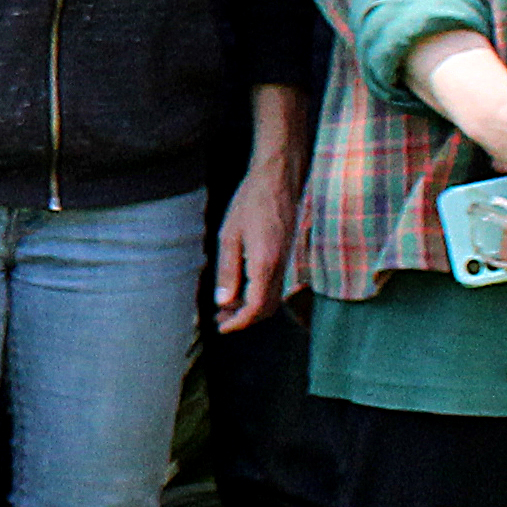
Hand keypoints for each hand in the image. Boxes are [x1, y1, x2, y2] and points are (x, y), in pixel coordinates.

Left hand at [210, 155, 298, 332]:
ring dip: (251, 308)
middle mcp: (280, 266)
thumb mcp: (229, 235)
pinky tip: (240, 290)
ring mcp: (286, 262)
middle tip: (219, 319)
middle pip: (267, 308)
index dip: (240, 322)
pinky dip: (258, 295)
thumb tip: (223, 302)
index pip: (256, 306)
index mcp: (265, 262)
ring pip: (273, 299)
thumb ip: (227, 271)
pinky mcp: (286, 256)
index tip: (222, 327)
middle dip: (244, 319)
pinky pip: (275, 285)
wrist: (278, 180)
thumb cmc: (251, 202)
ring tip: (225, 307)